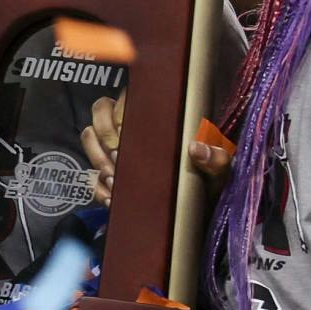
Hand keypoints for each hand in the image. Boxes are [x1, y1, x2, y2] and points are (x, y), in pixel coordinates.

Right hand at [82, 90, 232, 205]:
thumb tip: (197, 147)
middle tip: (118, 161)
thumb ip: (216, 158)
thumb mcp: (221, 170)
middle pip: (100, 111)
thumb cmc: (213, 182)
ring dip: (97, 160)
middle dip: (103, 139)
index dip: (119, 114)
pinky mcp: (113, 175)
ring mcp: (120, 149)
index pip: (127, 96)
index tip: (126, 137)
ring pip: (90, 138)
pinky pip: (93, 174)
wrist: (204, 213)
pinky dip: (98, 187)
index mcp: (161, 116)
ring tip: (115, 180)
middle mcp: (136, 126)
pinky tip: (111, 198)